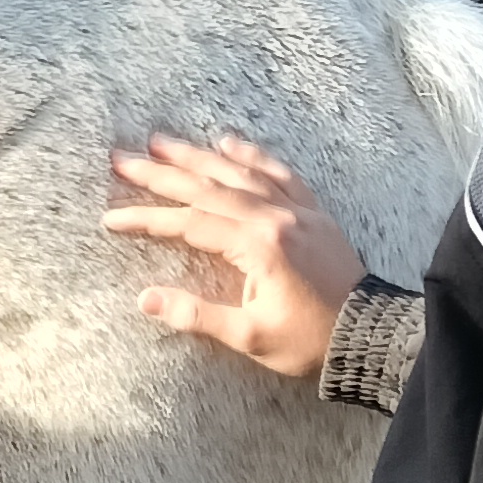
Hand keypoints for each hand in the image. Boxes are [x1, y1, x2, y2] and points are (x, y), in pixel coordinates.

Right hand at [102, 135, 368, 379]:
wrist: (370, 334)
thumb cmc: (310, 340)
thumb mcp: (250, 337)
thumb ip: (196, 316)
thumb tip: (146, 300)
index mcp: (258, 246)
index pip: (189, 223)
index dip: (147, 219)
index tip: (113, 218)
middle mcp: (276, 217)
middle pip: (207, 187)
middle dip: (161, 173)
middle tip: (123, 159)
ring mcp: (297, 210)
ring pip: (239, 173)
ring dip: (198, 155)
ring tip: (162, 142)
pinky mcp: (313, 212)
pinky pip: (279, 173)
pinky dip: (252, 156)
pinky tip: (229, 143)